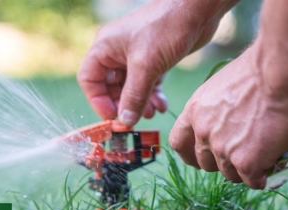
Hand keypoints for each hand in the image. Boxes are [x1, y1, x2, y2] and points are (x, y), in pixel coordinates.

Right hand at [77, 0, 235, 125]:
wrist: (197, 10)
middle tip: (134, 120)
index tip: (113, 117)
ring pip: (129, 88)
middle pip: (109, 87)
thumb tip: (125, 121)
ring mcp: (135, 56)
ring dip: (139, 103)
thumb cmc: (166, 27)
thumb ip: (134, 96)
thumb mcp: (146, 66)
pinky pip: (146, 84)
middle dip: (122, 105)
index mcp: (104, 47)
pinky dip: (151, 96)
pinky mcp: (152, 60)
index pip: (89, 79)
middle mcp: (116, 52)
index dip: (98, 101)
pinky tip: (161, 104)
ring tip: (151, 113)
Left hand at [169, 44, 287, 188]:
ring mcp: (222, 149)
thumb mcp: (223, 87)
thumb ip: (216, 110)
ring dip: (246, 169)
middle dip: (223, 162)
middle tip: (245, 153)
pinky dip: (262, 176)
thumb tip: (227, 126)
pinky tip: (273, 163)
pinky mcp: (245, 162)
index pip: (178, 143)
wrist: (281, 71)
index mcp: (194, 111)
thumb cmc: (260, 71)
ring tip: (266, 152)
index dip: (192, 153)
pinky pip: (252, 181)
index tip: (205, 156)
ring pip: (230, 174)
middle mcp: (203, 132)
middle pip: (205, 163)